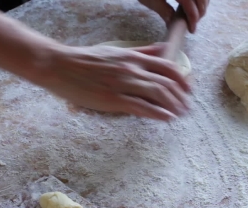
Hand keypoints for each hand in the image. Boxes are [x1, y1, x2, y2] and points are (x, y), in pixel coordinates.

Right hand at [38, 43, 190, 120]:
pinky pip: (141, 106)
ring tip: (180, 115)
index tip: (188, 90)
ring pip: (158, 93)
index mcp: (132, 57)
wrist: (59, 66)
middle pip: (167, 82)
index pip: (167, 66)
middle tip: (187, 108)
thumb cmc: (84, 60)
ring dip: (173, 106)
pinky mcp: (112, 99)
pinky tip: (166, 119)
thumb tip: (161, 49)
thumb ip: (141, 52)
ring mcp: (123, 84)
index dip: (182, 79)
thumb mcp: (115, 51)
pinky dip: (157, 113)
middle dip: (181, 96)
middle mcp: (131, 69)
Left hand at [139, 0, 209, 32]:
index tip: (192, 29)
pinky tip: (194, 4)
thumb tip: (173, 24)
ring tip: (194, 14)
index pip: (190, 5)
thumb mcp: (151, 0)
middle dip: (200, 13)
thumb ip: (164, 11)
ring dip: (202, 5)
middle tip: (193, 23)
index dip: (193, 19)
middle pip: (201, 0)